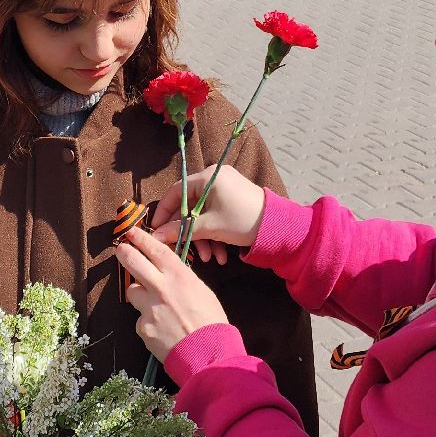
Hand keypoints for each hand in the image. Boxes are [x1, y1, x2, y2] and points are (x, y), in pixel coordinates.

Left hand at [117, 228, 230, 360]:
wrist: (208, 354)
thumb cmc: (211, 322)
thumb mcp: (201, 291)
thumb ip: (181, 280)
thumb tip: (168, 274)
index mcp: (179, 276)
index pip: (155, 249)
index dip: (141, 238)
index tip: (131, 231)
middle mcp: (160, 288)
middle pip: (132, 261)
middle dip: (124, 252)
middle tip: (121, 249)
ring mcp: (149, 308)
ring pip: (133, 292)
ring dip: (140, 295)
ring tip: (156, 307)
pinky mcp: (142, 327)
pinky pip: (140, 318)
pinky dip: (148, 321)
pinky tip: (162, 330)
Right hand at [151, 164, 266, 260]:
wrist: (279, 227)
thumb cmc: (242, 221)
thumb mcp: (209, 227)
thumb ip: (181, 229)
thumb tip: (156, 235)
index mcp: (207, 177)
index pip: (176, 192)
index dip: (165, 212)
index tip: (157, 229)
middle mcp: (215, 178)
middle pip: (190, 207)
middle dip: (191, 232)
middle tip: (186, 250)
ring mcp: (225, 188)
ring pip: (204, 214)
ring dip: (205, 238)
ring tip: (212, 258)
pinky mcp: (233, 199)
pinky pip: (216, 214)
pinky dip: (216, 234)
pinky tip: (222, 255)